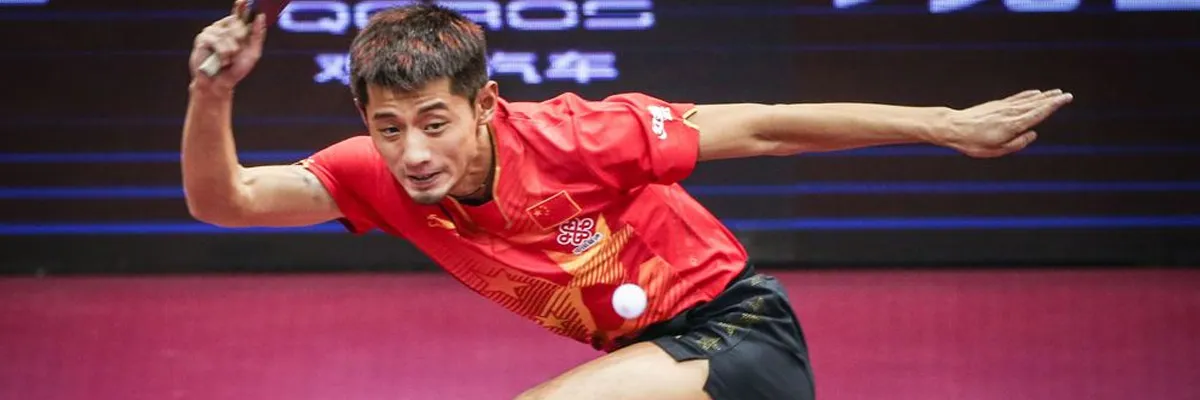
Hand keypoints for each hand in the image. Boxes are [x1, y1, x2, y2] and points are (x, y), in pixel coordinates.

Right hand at [189, 0, 266, 88]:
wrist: (220, 84)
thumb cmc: (236, 69)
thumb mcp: (253, 53)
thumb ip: (257, 35)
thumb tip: (260, 16)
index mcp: (235, 29)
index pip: (239, 14)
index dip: (241, 7)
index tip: (243, 1)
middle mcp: (223, 27)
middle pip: (237, 25)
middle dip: (240, 41)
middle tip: (235, 52)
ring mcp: (211, 32)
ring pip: (228, 36)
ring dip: (231, 52)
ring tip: (226, 60)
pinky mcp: (202, 39)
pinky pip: (218, 42)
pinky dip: (223, 55)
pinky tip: (221, 61)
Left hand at [938, 89, 1073, 157]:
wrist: (952, 127)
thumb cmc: (973, 142)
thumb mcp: (996, 150)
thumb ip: (1017, 143)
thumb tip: (1033, 134)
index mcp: (1013, 125)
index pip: (1038, 113)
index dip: (1052, 106)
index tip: (1065, 99)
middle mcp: (1010, 113)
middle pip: (1035, 104)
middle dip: (1052, 100)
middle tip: (1067, 95)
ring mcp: (1003, 107)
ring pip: (1027, 100)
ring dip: (1043, 96)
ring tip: (1056, 92)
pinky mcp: (996, 105)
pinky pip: (1016, 98)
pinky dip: (1027, 95)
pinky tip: (1035, 93)